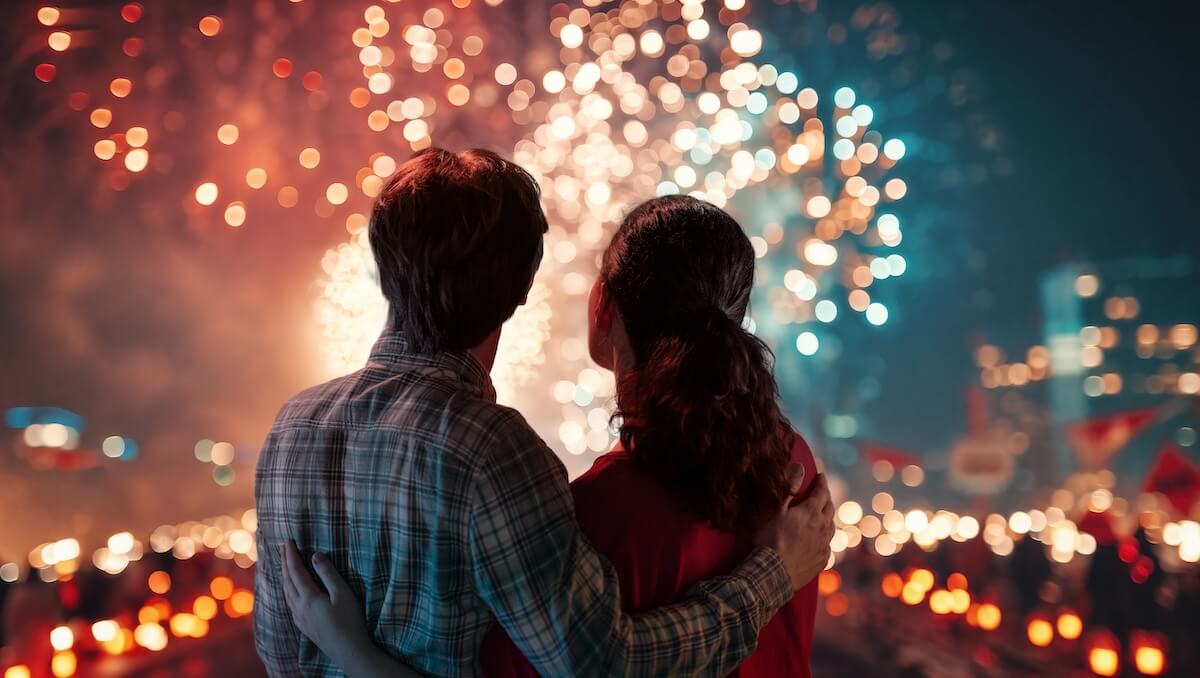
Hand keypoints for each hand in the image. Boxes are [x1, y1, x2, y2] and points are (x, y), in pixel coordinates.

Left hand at [280, 542, 372, 666]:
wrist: (350, 651)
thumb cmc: (350, 621)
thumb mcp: (343, 593)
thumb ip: (328, 573)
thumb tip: (314, 555)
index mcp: (308, 597)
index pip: (295, 571)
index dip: (291, 555)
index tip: (288, 541)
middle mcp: (299, 607)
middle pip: (287, 580)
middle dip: (285, 562)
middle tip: (283, 547)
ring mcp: (300, 618)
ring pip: (286, 592)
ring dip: (284, 576)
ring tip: (285, 565)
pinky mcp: (304, 626)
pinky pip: (289, 602)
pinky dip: (287, 590)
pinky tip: (290, 591)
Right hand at [755, 467, 834, 590]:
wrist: (772, 574)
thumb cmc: (770, 540)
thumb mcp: (775, 510)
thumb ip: (789, 488)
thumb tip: (800, 468)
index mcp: (812, 512)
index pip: (822, 492)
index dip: (821, 482)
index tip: (820, 476)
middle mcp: (823, 528)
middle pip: (830, 508)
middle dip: (826, 498)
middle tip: (821, 493)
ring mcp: (824, 546)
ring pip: (831, 527)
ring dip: (827, 517)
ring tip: (821, 514)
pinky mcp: (822, 561)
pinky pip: (828, 544)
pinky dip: (824, 536)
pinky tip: (818, 538)